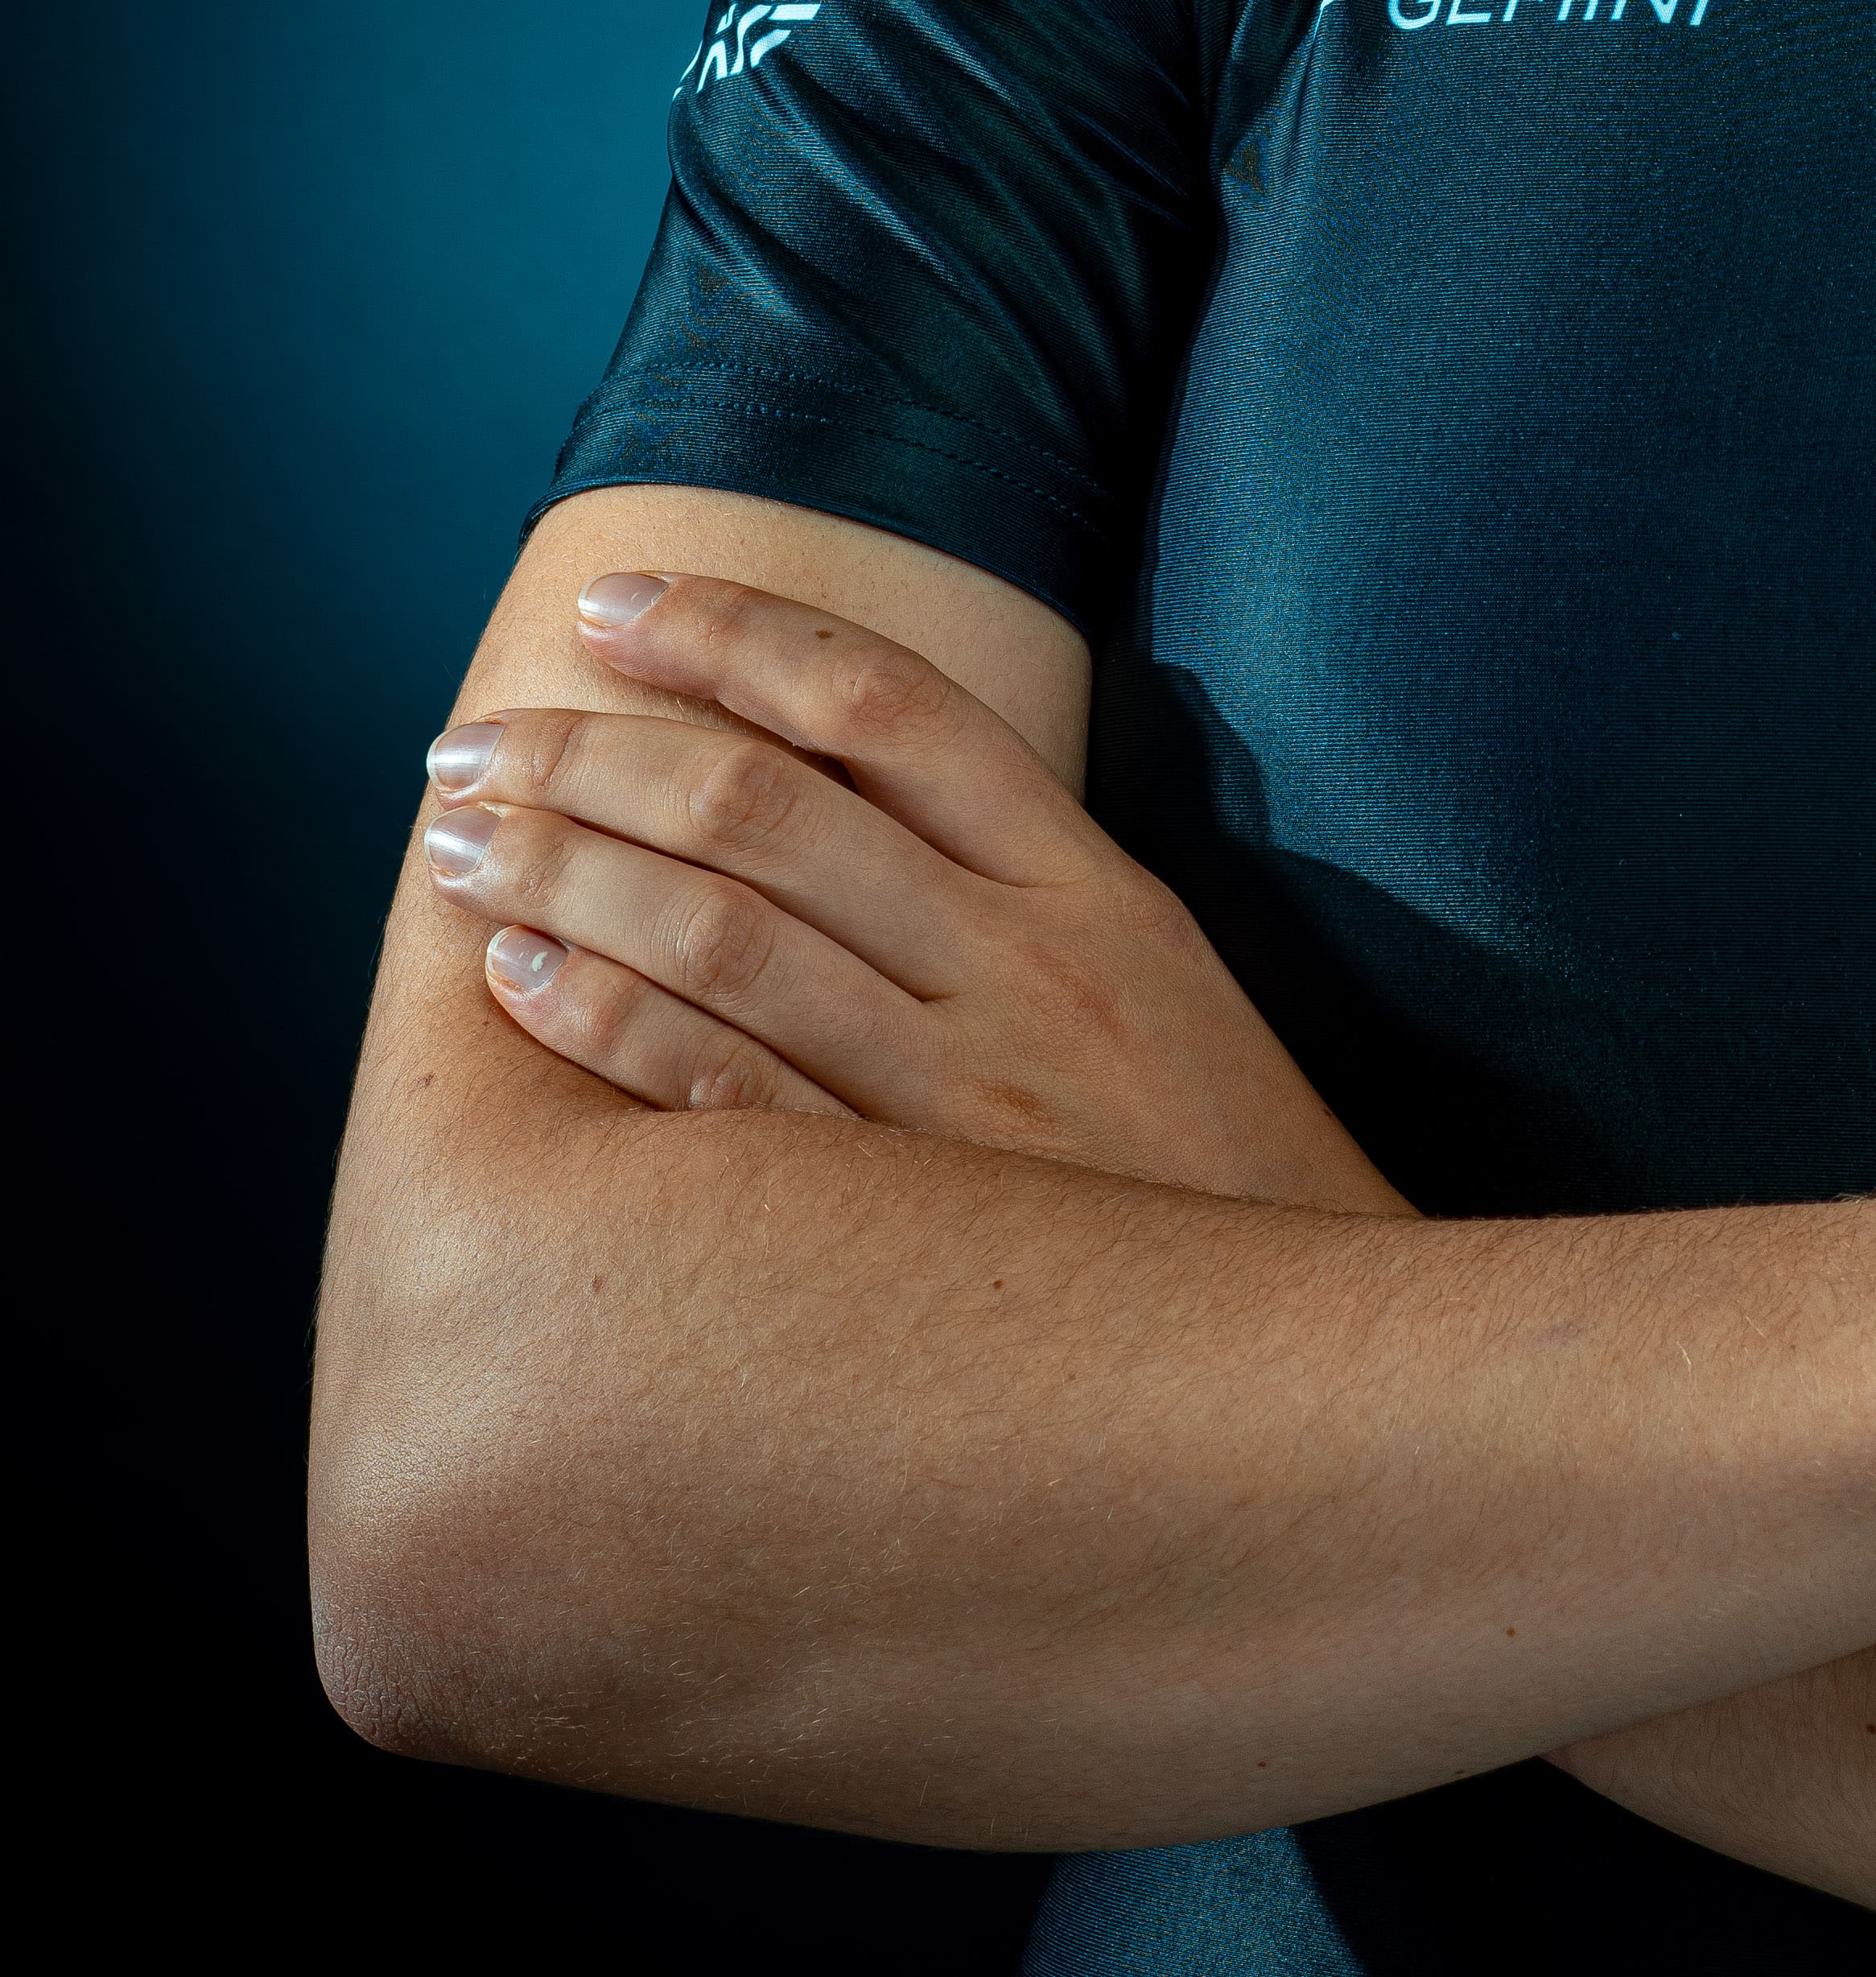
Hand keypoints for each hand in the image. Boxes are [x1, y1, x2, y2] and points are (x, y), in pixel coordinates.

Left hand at [419, 567, 1400, 1215]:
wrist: (1313, 1373)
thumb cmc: (1216, 1171)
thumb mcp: (1155, 982)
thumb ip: (1014, 885)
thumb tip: (830, 792)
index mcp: (1091, 889)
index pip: (888, 700)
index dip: (736, 632)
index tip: (616, 603)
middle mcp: (1021, 969)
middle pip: (769, 806)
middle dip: (596, 754)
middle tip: (475, 740)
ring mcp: (960, 1100)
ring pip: (721, 936)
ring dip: (566, 874)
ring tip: (462, 841)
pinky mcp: (903, 1226)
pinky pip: (722, 1103)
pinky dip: (606, 1028)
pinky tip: (522, 983)